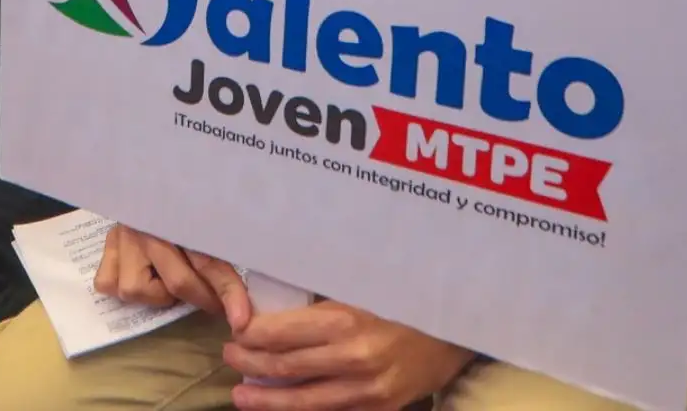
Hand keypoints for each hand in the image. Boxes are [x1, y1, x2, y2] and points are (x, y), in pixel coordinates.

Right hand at [93, 225, 250, 326]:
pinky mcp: (106, 243)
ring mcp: (125, 235)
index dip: (230, 295)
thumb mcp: (206, 228)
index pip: (211, 263)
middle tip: (213, 302)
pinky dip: (122, 286)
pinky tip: (138, 274)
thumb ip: (219, 263)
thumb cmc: (185, 210)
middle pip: (177, 281)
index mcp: (184, 218)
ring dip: (154, 293)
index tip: (241, 321)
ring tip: (163, 278)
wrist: (147, 180)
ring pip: (135, 288)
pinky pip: (107, 283)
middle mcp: (152, 227)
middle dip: (200, 299)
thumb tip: (241, 308)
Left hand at [224, 303, 474, 410]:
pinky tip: (284, 408)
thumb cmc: (404, 299)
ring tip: (241, 396)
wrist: (457, 329)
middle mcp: (353, 359)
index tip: (235, 331)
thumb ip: (321, 301)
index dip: (250, 335)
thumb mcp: (361, 287)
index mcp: (345, 320)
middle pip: (285, 367)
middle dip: (250, 364)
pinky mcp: (380, 408)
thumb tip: (275, 309)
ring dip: (267, 399)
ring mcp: (368, 390)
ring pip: (304, 400)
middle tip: (229, 358)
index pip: (280, 333)